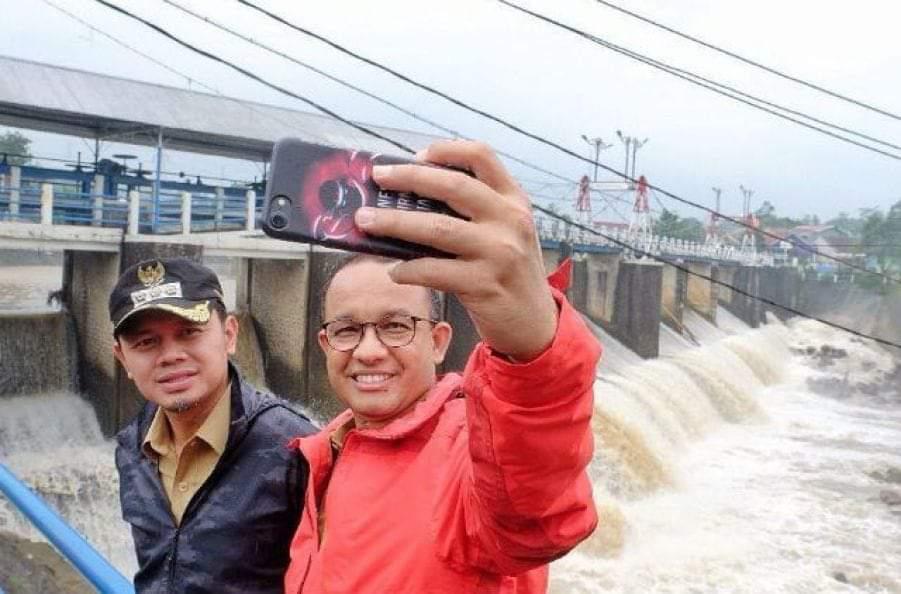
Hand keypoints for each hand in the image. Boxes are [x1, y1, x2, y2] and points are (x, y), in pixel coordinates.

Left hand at [355, 140, 556, 360]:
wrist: (534, 322)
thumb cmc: (509, 273)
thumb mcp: (506, 232)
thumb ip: (475, 211)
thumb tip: (411, 197)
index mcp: (514, 200)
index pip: (482, 156)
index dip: (446, 150)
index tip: (416, 155)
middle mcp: (510, 220)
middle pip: (453, 186)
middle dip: (408, 178)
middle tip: (377, 177)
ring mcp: (499, 252)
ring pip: (436, 228)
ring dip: (394, 222)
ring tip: (365, 220)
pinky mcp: (483, 284)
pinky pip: (434, 270)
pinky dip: (408, 269)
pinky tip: (393, 270)